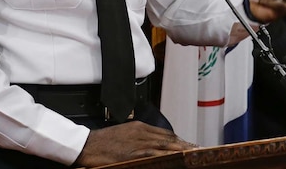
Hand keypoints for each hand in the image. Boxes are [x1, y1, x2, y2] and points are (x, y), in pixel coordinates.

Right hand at [75, 121, 194, 165]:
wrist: (86, 144)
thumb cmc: (103, 141)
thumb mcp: (124, 133)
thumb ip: (139, 137)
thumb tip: (154, 145)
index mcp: (140, 127)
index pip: (166, 134)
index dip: (180, 140)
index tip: (190, 145)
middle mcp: (142, 132)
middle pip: (169, 139)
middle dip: (185, 145)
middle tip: (199, 150)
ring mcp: (139, 143)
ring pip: (166, 145)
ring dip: (182, 149)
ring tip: (194, 154)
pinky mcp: (134, 153)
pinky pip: (155, 153)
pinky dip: (168, 155)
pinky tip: (178, 158)